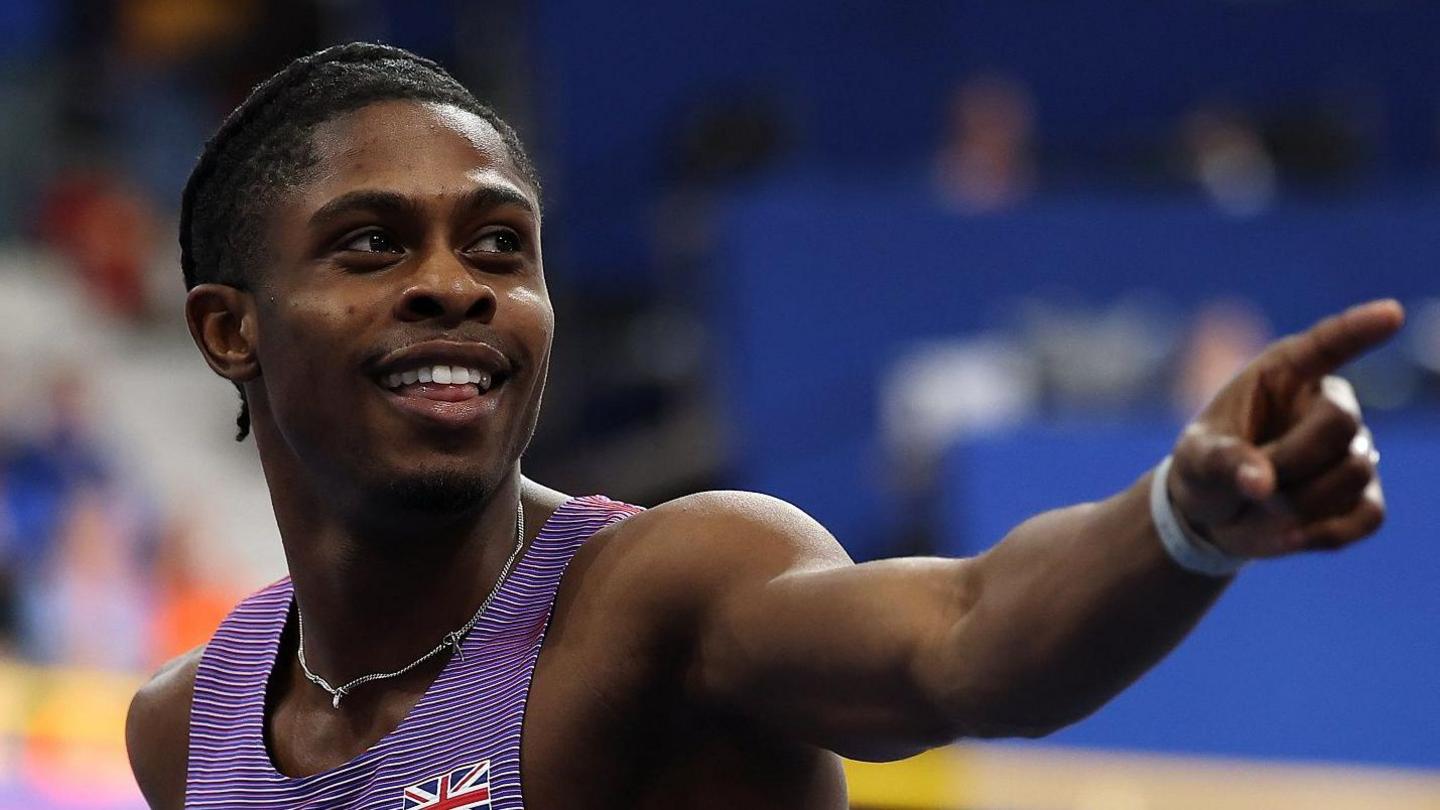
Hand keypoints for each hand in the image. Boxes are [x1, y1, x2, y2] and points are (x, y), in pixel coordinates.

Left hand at [1167, 299, 1404, 557]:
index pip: (1327, 343)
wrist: (1214, 516)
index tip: (1390, 313)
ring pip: (1353, 473)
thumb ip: (1223, 462)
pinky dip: (1325, 532)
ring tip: (1262, 504)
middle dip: (1293, 460)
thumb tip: (1261, 483)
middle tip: (1253, 483)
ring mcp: (1352, 450)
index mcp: (1283, 374)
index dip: (1359, 329)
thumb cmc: (1203, 469)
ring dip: (1300, 501)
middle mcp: (1325, 404)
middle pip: (1342, 423)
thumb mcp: (1194, 460)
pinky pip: (1368, 515)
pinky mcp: (1364, 496)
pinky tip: (1289, 536)